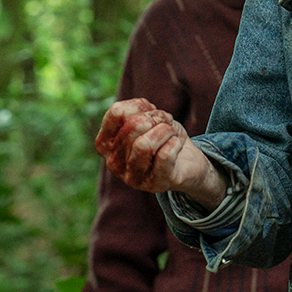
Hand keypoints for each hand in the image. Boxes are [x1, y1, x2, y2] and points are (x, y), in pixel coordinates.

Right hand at [96, 98, 225, 206]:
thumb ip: (139, 112)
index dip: (140, 106)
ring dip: (166, 131)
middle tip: (166, 123)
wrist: (186, 162)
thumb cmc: (162, 137)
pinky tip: (177, 146)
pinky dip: (175, 144)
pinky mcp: (154, 185)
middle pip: (134, 126)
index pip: (117, 112)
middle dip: (157, 118)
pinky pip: (164, 156)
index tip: (151, 111)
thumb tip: (145, 113)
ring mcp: (132, 178)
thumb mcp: (149, 117)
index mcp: (104, 143)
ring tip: (172, 134)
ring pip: (145, 144)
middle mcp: (113, 163)